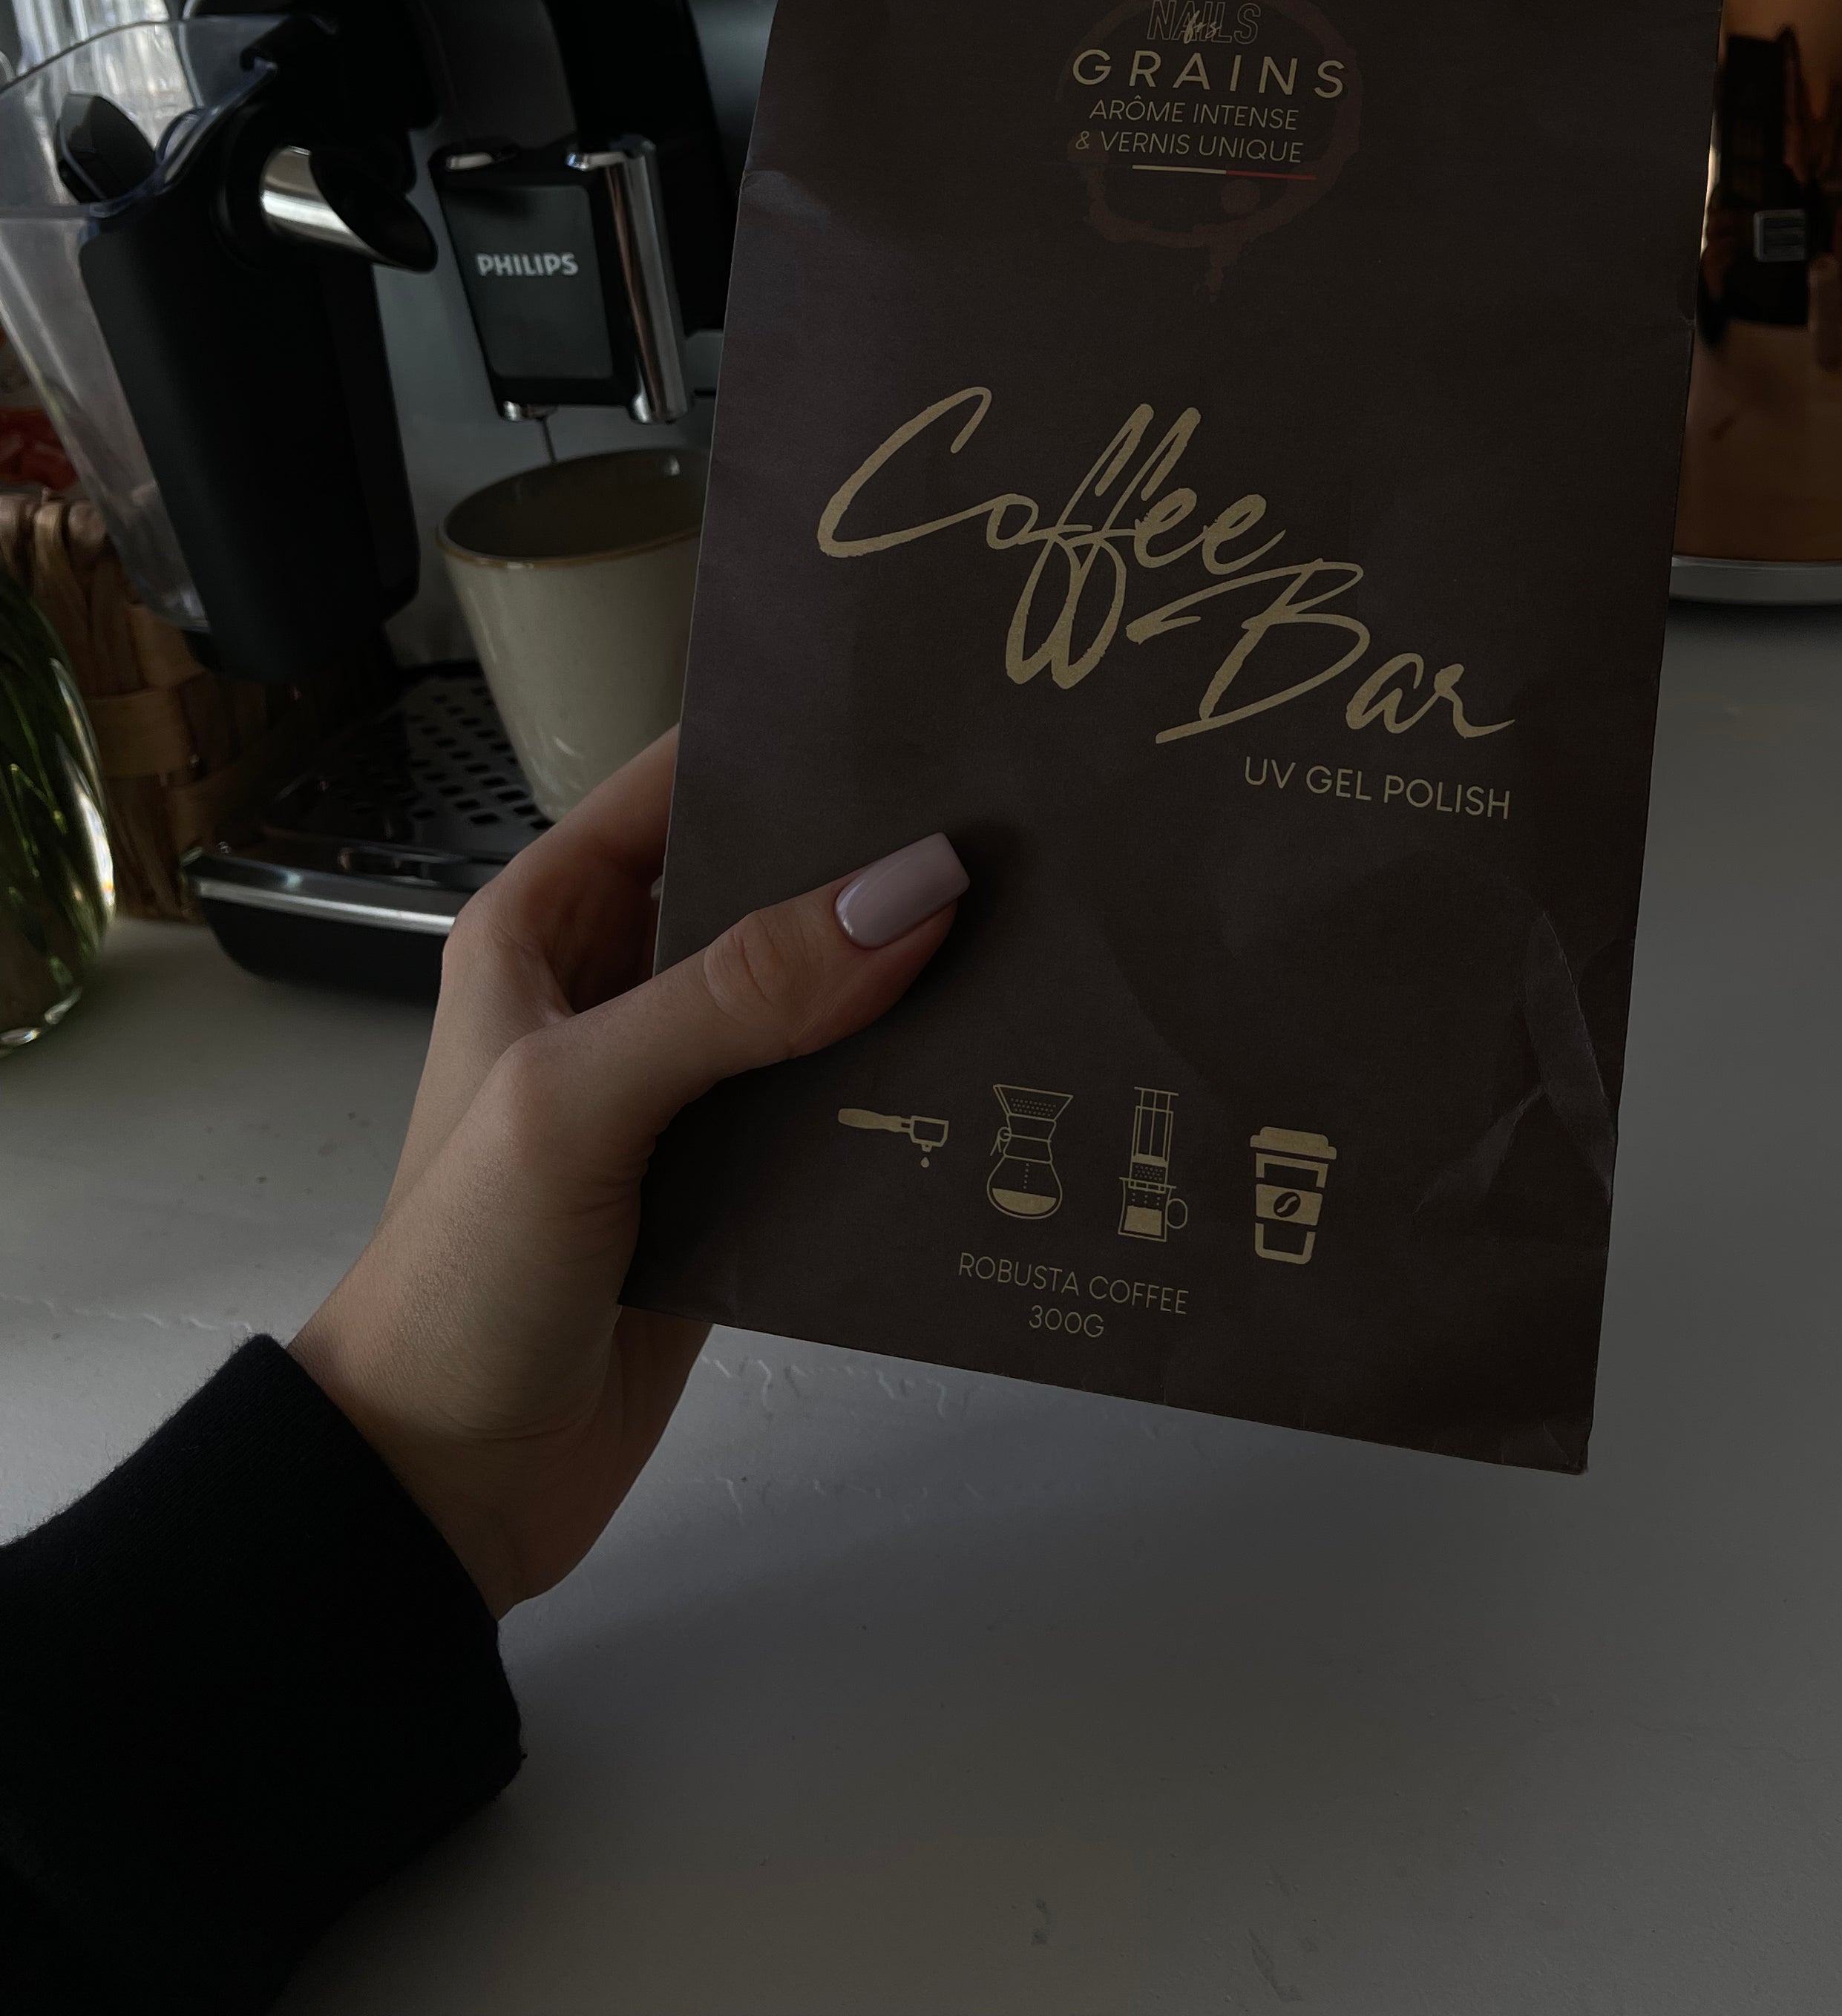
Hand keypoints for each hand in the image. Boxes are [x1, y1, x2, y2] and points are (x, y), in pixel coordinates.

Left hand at [292, 732, 965, 1616]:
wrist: (440, 1483)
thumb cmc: (459, 1274)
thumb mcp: (581, 1101)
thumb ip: (739, 992)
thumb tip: (912, 889)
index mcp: (548, 928)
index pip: (682, 783)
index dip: (791, 744)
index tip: (922, 716)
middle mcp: (618, 989)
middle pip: (771, 885)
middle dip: (879, 861)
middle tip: (1022, 822)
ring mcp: (684, 1089)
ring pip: (820, 995)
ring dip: (908, 978)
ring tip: (1042, 926)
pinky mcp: (736, 1184)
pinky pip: (839, 1106)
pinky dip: (907, 1088)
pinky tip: (997, 1065)